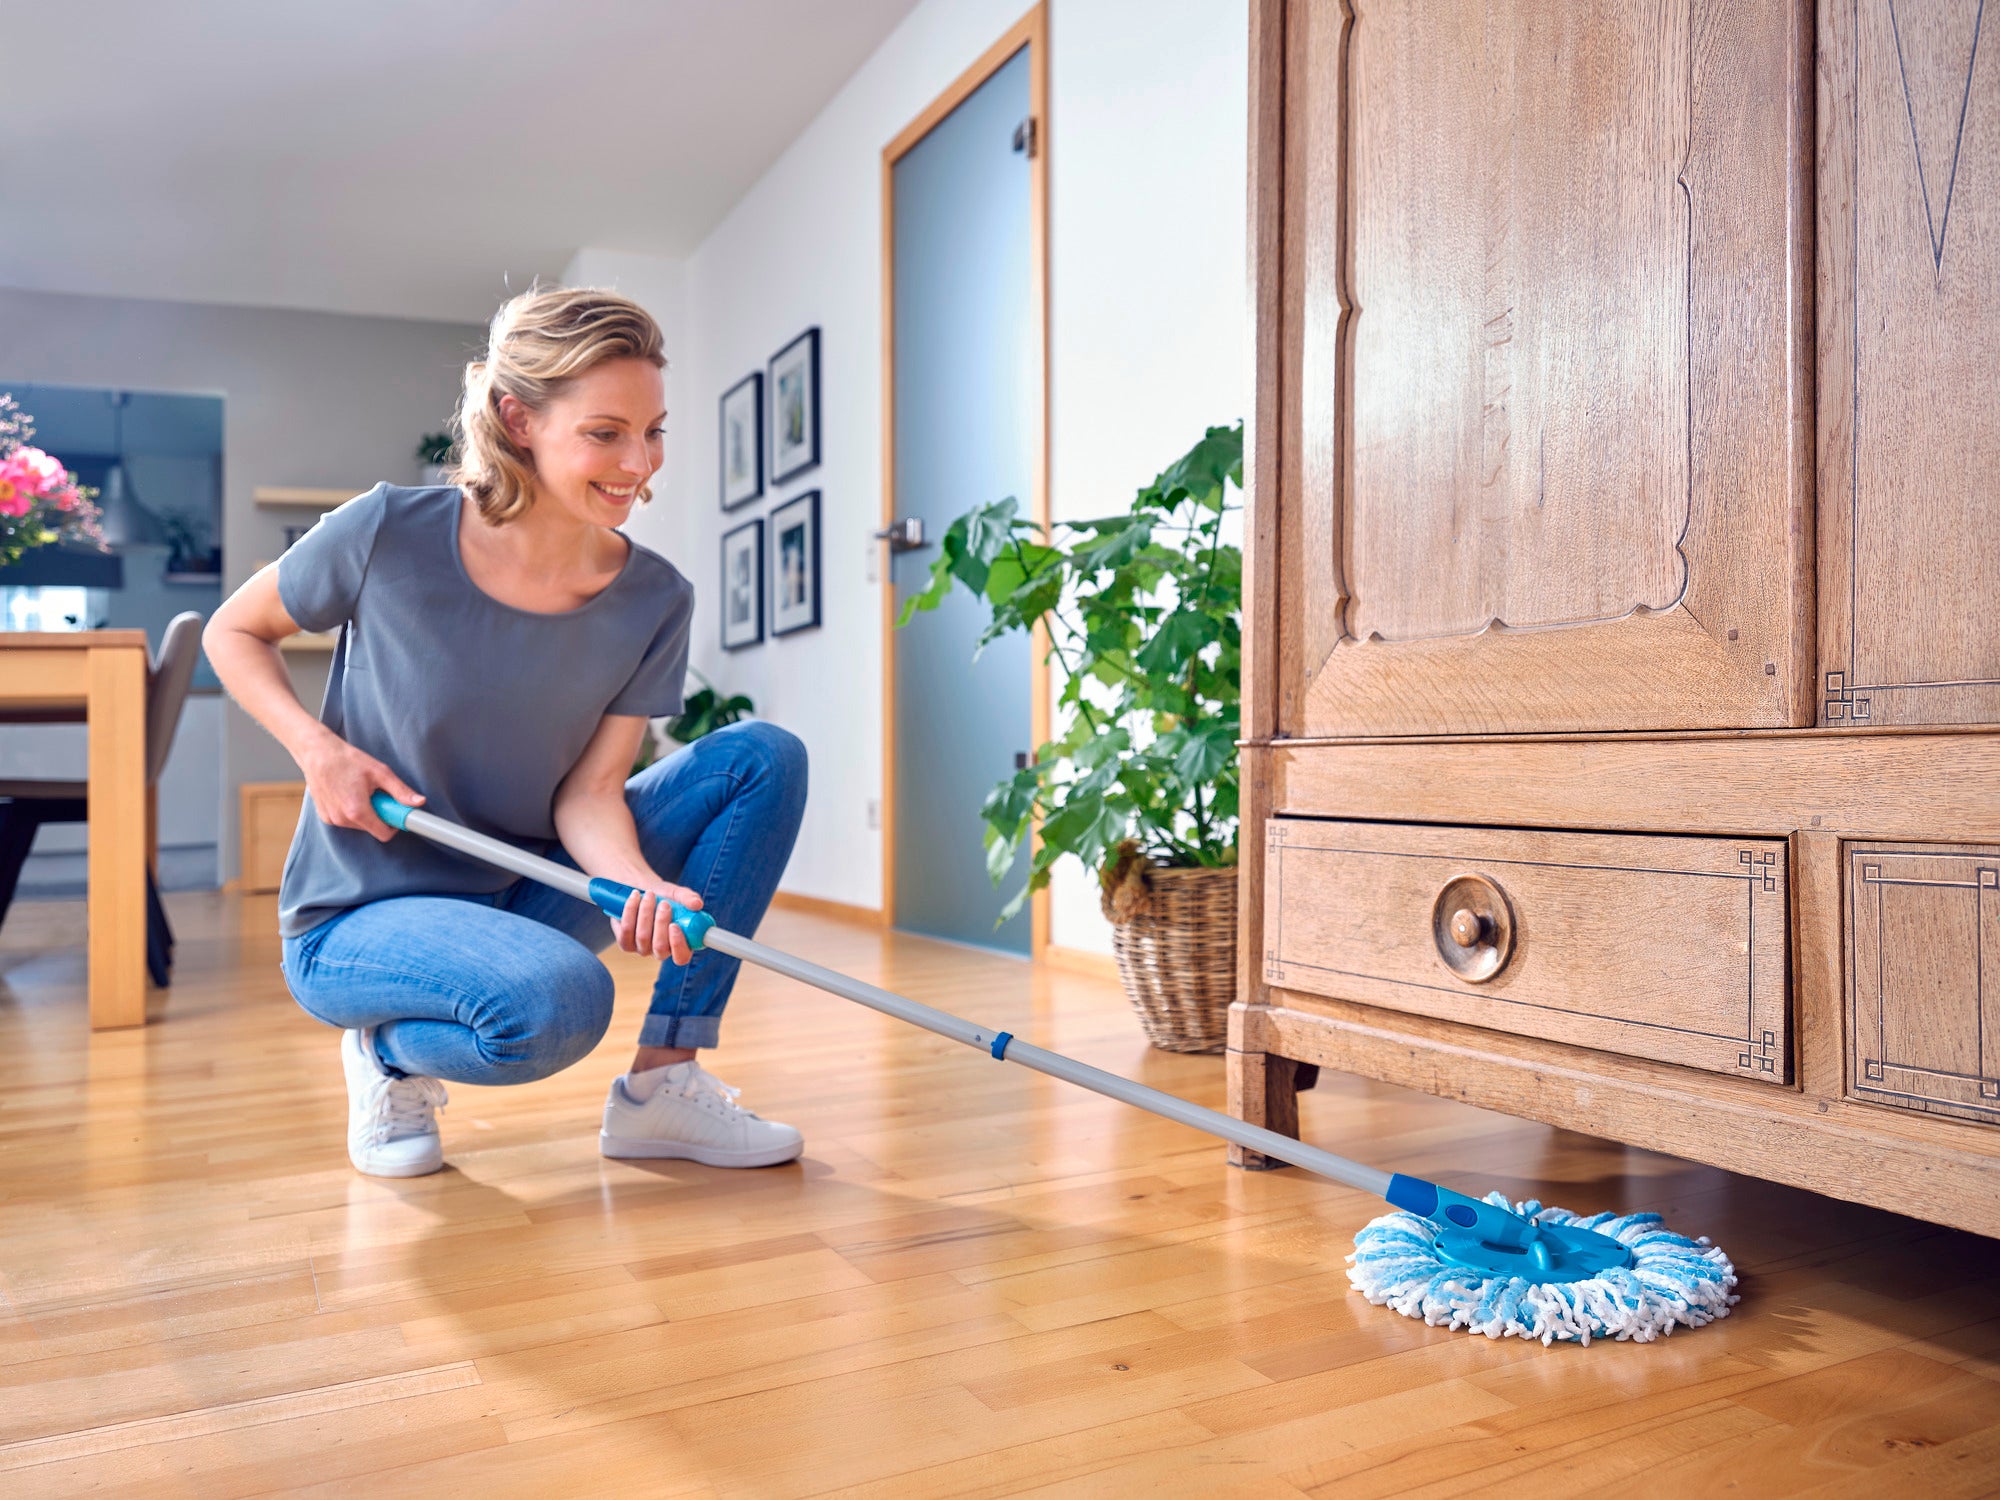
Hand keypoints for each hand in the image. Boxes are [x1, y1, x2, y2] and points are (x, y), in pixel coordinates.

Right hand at [300, 734, 423, 841]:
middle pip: (372, 828)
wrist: (317, 753)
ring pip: (360, 825)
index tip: (396, 811)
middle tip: (376, 793)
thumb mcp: (380, 772)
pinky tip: (348, 793)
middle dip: (379, 813)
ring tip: (360, 790)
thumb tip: (419, 802)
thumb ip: (400, 791)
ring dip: (365, 812)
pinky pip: (346, 820)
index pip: (384, 834)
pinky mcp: (325, 817)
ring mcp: (332, 819)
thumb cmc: (347, 760)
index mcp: (357, 811)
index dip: (394, 824)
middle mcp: (342, 819)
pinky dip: (351, 810)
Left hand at [611, 882, 704, 965]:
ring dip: (646, 912)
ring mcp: (642, 948)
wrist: (642, 892)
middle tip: (664, 903)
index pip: (681, 957)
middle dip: (661, 923)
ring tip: (649, 894)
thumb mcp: (677, 894)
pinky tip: (635, 897)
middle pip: (660, 947)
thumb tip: (697, 904)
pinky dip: (630, 910)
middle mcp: (660, 951)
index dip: (678, 945)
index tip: (674, 925)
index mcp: (679, 944)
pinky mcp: (625, 943)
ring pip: (642, 936)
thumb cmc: (664, 896)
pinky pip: (626, 930)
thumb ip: (688, 898)